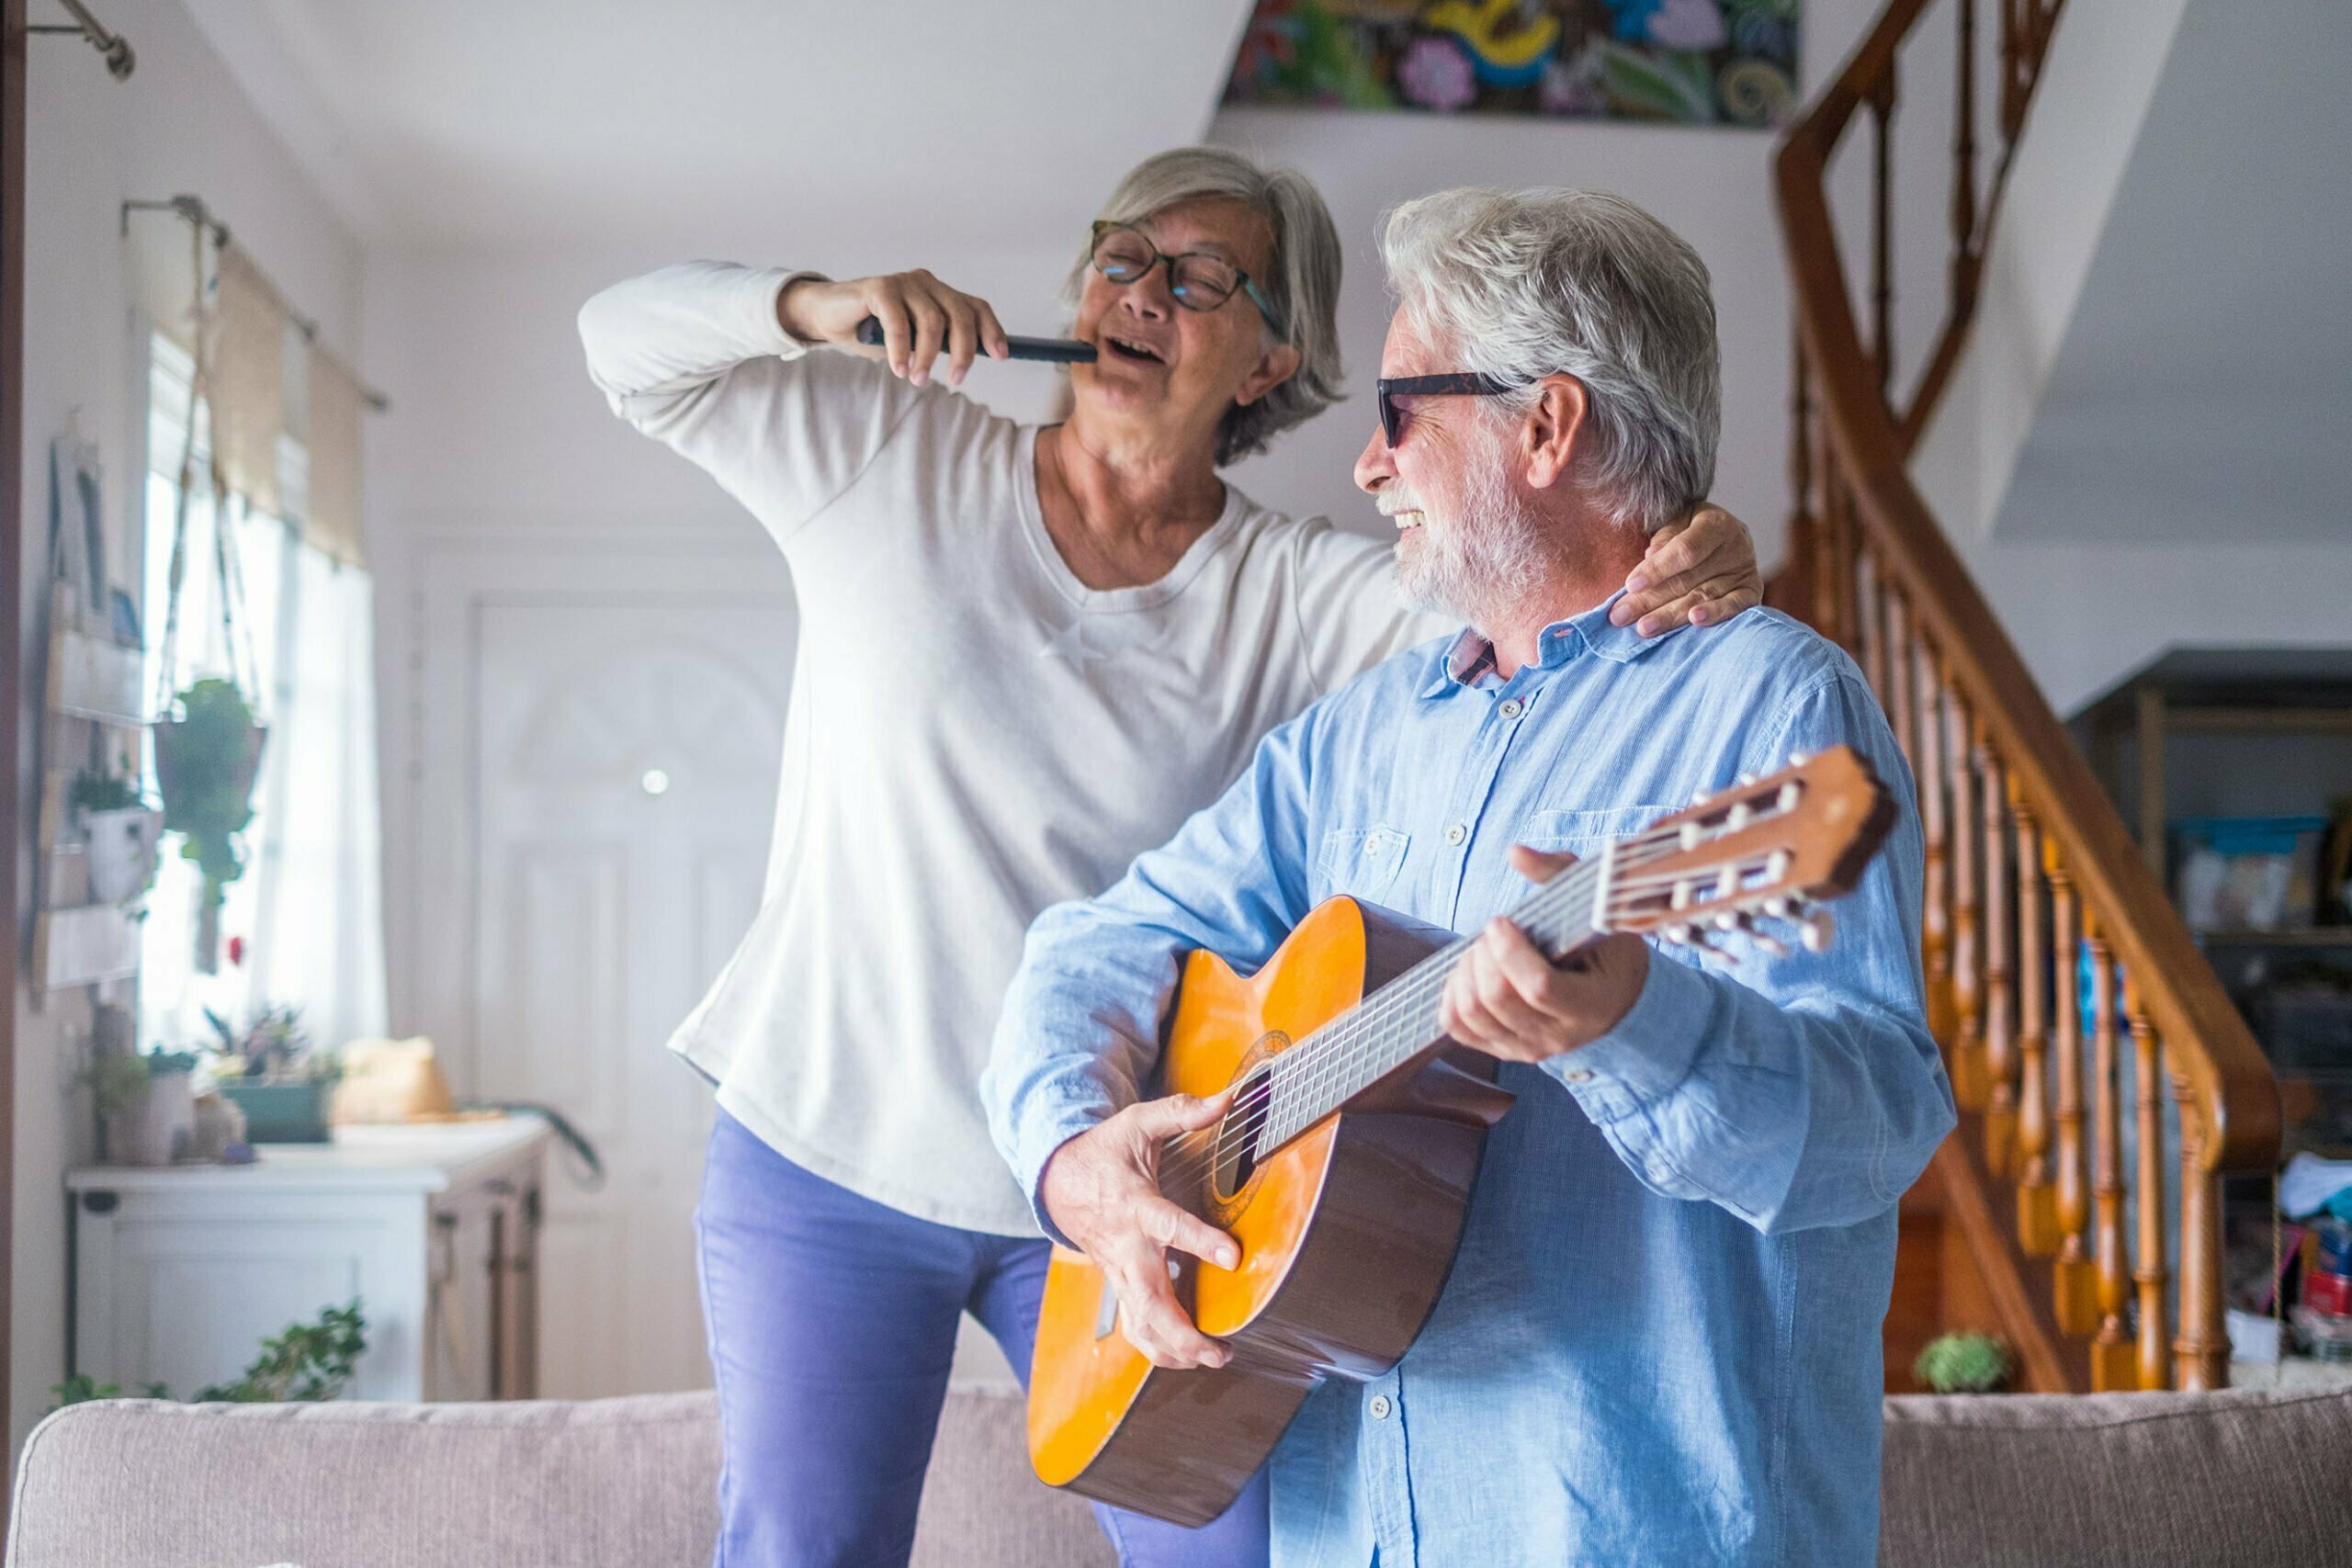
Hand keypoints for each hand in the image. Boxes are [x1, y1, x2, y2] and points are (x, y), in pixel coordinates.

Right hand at [775, 270, 1009, 387]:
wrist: (829, 317)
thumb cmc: (873, 332)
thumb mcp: (913, 342)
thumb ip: (937, 345)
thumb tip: (966, 363)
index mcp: (939, 294)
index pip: (976, 307)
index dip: (992, 330)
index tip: (1000, 356)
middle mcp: (925, 283)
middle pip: (960, 315)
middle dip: (963, 352)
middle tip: (956, 381)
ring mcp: (903, 282)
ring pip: (932, 321)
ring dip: (928, 356)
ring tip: (918, 379)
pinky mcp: (879, 287)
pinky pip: (899, 321)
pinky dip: (901, 349)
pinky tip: (898, 368)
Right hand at [1038, 1090, 1241, 1370]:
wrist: (1057, 1181)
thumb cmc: (1105, 1151)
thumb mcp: (1138, 1122)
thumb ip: (1182, 1112)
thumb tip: (1230, 1097)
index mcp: (1135, 1206)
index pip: (1168, 1227)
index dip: (1200, 1243)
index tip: (1233, 1258)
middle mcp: (1126, 1248)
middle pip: (1149, 1302)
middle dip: (1183, 1333)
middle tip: (1221, 1350)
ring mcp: (1119, 1273)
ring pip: (1140, 1326)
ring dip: (1174, 1351)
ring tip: (1214, 1359)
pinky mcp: (1119, 1286)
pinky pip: (1136, 1327)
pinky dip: (1160, 1349)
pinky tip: (1190, 1358)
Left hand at [1441, 846, 1650, 1063]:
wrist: (1615, 999)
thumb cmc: (1605, 949)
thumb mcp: (1597, 908)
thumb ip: (1559, 875)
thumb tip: (1516, 853)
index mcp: (1592, 1004)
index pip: (1539, 987)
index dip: (1510, 951)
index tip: (1501, 921)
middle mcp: (1559, 1036)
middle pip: (1497, 999)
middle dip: (1483, 955)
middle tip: (1493, 932)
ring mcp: (1528, 1048)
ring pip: (1472, 1014)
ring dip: (1466, 972)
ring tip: (1483, 950)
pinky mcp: (1503, 1050)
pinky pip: (1457, 1028)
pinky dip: (1452, 995)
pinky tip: (1471, 971)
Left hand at [1610, 505, 1761, 636]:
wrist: (1727, 538)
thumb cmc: (1692, 529)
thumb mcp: (1678, 521)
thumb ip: (1666, 535)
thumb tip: (1651, 556)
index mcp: (1715, 523)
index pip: (1685, 550)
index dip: (1658, 569)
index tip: (1631, 585)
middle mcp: (1735, 546)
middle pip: (1688, 579)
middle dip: (1651, 599)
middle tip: (1621, 616)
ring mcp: (1745, 570)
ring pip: (1703, 596)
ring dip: (1671, 615)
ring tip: (1645, 628)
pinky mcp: (1751, 591)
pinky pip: (1735, 606)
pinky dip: (1716, 614)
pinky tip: (1695, 621)